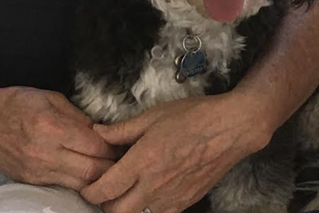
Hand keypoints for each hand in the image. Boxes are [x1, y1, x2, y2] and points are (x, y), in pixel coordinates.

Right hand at [0, 85, 118, 190]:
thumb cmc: (16, 103)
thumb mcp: (51, 98)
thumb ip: (78, 116)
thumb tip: (100, 131)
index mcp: (51, 128)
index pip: (94, 146)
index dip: (114, 148)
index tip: (126, 144)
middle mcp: (45, 154)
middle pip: (91, 171)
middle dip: (112, 167)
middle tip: (125, 160)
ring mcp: (36, 172)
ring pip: (79, 184)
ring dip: (98, 178)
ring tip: (111, 169)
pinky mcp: (30, 181)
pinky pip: (62, 186)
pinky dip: (79, 181)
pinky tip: (88, 173)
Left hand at [80, 93, 269, 212]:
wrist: (230, 129)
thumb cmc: (193, 117)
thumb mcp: (154, 115)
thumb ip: (123, 129)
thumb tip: (98, 133)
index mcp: (142, 161)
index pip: (105, 190)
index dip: (90, 191)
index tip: (88, 184)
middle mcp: (153, 186)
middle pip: (115, 212)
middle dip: (105, 203)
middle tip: (106, 187)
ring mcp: (170, 199)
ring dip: (126, 206)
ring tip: (128, 188)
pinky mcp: (184, 204)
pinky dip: (148, 207)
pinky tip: (151, 189)